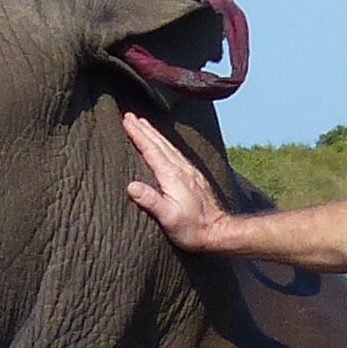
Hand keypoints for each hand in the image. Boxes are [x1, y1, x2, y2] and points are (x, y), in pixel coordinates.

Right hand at [120, 113, 232, 250]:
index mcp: (172, 176)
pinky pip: (175, 153)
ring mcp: (189, 172)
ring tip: (144, 124)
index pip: (151, 150)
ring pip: (168, 147)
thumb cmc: (193, 228)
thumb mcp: (169, 218)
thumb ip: (151, 201)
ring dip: (154, 134)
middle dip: (144, 128)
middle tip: (130, 115)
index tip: (127, 119)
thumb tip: (131, 186)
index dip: (138, 134)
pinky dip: (165, 144)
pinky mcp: (193, 177)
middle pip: (160, 143)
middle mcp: (181, 169)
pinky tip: (163, 146)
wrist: (219, 232)